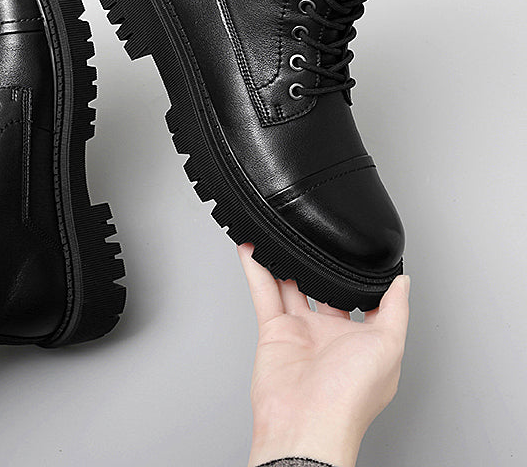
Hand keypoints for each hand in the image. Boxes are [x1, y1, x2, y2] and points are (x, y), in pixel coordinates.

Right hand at [238, 244, 409, 466]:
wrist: (305, 423)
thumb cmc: (350, 397)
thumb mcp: (389, 347)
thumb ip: (396, 309)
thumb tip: (403, 282)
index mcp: (363, 340)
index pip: (363, 300)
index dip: (359, 277)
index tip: (356, 252)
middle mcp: (331, 336)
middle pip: (322, 289)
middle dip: (318, 265)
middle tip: (313, 236)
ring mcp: (301, 332)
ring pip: (290, 286)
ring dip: (285, 260)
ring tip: (281, 233)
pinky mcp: (274, 331)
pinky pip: (264, 293)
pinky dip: (256, 269)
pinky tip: (253, 248)